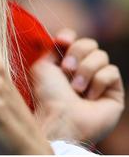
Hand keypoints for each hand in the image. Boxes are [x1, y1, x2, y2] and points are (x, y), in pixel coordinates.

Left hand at [31, 29, 123, 144]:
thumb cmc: (47, 96)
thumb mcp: (42, 67)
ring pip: (102, 56)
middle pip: (90, 43)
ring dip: (86, 70)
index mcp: (62, 65)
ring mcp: (98, 81)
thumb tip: (63, 37)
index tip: (62, 40)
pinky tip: (90, 98)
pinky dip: (98, 82)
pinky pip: (112, 71)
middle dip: (78, 53)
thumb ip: (52, 49)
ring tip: (76, 89)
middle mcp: (81, 71)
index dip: (69, 36)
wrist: (60, 119)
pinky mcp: (114, 91)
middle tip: (67, 70)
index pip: (73, 39)